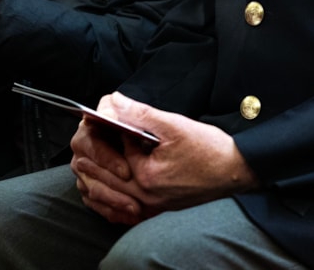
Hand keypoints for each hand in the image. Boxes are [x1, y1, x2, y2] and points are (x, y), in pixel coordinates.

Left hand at [69, 93, 256, 224]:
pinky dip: (112, 204)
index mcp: (147, 175)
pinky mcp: (160, 209)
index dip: (104, 136)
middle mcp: (147, 196)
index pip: (115, 154)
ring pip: (114, 200)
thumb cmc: (210, 150)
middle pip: (108, 182)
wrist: (235, 172)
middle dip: (92, 164)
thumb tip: (114, 102)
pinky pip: (127, 213)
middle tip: (78, 153)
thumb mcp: (174, 125)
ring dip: (97, 186)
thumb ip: (141, 114)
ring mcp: (153, 206)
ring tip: (84, 172)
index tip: (94, 122)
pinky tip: (106, 195)